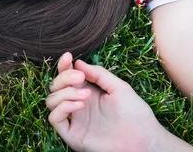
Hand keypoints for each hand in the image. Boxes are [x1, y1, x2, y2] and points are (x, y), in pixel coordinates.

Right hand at [46, 52, 163, 151]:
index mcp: (88, 91)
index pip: (67, 77)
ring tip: (86, 94)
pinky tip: (80, 106)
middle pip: (55, 87)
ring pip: (51, 101)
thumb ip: (98, 74)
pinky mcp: (72, 134)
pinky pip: (54, 119)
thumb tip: (78, 63)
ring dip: (65, 93)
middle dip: (64, 78)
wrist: (141, 136)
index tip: (68, 57)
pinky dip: (63, 108)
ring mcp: (74, 119)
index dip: (64, 66)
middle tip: (80, 78)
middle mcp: (78, 104)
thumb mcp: (118, 86)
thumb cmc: (133, 111)